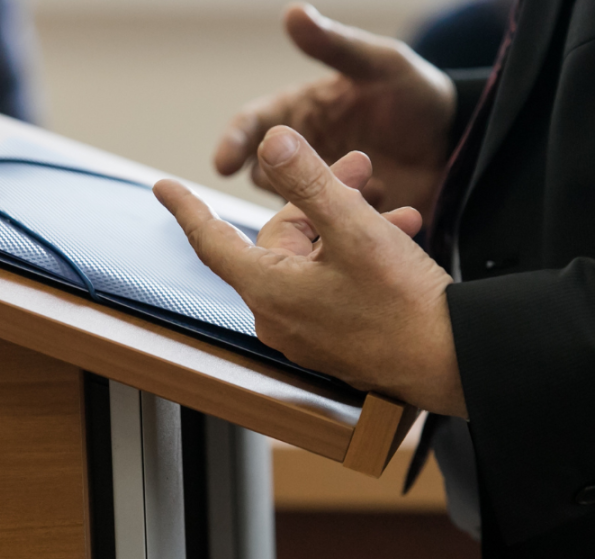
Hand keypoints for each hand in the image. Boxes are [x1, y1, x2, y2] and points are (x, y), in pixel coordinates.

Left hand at [156, 127, 466, 417]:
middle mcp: (277, 315)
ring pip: (312, 258)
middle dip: (320, 200)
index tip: (164, 188)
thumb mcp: (354, 230)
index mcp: (268, 289)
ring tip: (395, 211)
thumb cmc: (402, 303)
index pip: (212, 240)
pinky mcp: (330, 339)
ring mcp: (304, 331)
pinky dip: (354, 258)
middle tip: (363, 172)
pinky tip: (396, 239)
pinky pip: (328, 284)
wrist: (449, 362)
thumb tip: (272, 142)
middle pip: (281, 240)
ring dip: (348, 226)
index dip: (187, 208)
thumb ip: (309, 182)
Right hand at [214, 3, 455, 219]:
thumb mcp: (382, 65)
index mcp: (295, 114)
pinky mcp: (337, 223)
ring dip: (322, 203)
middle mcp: (297, 157)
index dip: (234, 143)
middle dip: (285, 180)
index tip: (224, 164)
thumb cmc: (413, 97)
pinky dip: (350, 222)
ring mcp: (316, 193)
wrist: (449, 146)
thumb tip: (293, 13)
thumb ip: (338, 47)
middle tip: (325, 174)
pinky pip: (329, 231)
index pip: (251, 127)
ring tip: (371, 184)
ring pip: (294, 209)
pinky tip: (386, 200)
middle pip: (264, 176)